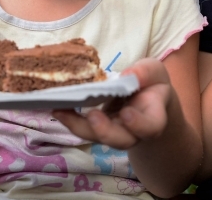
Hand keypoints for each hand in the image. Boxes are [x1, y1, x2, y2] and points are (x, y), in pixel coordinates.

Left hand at [53, 58, 173, 149]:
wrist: (146, 99)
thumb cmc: (151, 83)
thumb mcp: (154, 71)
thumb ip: (145, 72)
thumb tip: (127, 74)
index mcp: (153, 117)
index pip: (150, 127)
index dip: (138, 124)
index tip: (126, 113)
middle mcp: (133, 132)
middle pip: (121, 140)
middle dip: (104, 131)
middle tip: (91, 116)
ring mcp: (113, 133)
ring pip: (97, 138)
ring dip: (78, 125)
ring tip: (61, 109)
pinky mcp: (97, 128)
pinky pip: (84, 128)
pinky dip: (70, 119)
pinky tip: (57, 107)